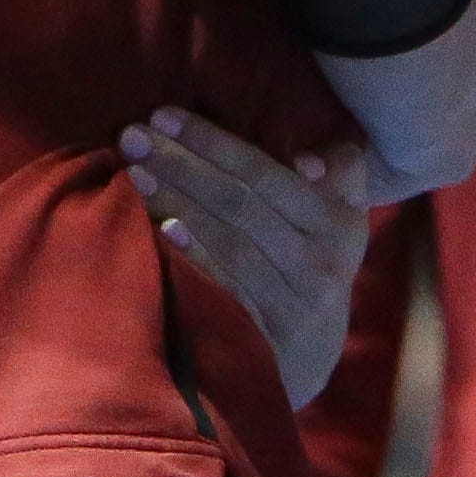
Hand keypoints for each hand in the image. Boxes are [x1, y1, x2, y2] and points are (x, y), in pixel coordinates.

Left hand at [120, 108, 372, 408]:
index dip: (214, 142)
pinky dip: (195, 255)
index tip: (164, 115)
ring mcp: (293, 303)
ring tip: (136, 172)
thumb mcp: (342, 220)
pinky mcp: (267, 337)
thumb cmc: (314, 267)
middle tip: (133, 136)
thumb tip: (309, 158)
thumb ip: (341, 174)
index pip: (267, 173)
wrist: (311, 360)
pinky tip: (161, 229)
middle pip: (241, 202)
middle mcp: (320, 262)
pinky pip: (226, 287)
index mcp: (338, 222)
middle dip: (184, 164)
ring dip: (178, 202)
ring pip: (230, 241)